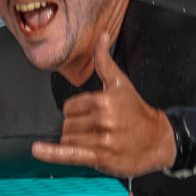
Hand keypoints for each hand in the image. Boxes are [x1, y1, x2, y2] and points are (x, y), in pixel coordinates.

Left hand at [32, 31, 176, 179]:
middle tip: (96, 127)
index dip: (77, 110)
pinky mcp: (100, 158)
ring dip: (75, 141)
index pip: (69, 106)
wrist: (158, 139)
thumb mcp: (120, 82)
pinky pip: (69, 155)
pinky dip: (51, 153)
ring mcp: (101, 141)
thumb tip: (101, 36)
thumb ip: (104, 60)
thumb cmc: (136, 111)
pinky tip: (37, 149)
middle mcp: (102, 121)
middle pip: (67, 124)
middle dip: (77, 125)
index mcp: (103, 101)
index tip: (92, 113)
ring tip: (95, 139)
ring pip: (67, 139)